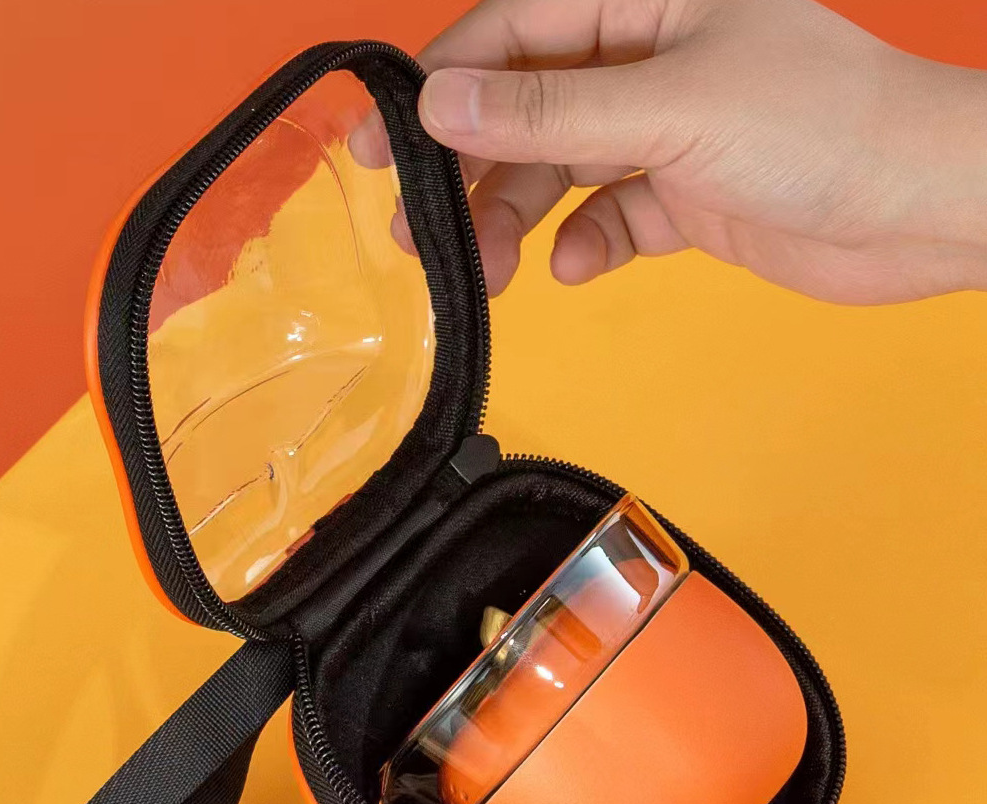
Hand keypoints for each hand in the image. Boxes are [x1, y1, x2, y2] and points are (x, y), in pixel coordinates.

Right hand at [352, 0, 986, 303]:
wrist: (920, 212)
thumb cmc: (823, 127)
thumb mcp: (673, 108)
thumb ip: (553, 113)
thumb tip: (441, 106)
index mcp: (646, 1)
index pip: (515, 32)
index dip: (444, 86)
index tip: (387, 145)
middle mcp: (647, 59)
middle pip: (527, 110)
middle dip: (473, 171)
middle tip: (422, 235)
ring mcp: (664, 130)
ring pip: (559, 171)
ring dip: (518, 221)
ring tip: (491, 273)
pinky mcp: (683, 195)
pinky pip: (609, 217)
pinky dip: (587, 244)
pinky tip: (580, 266)